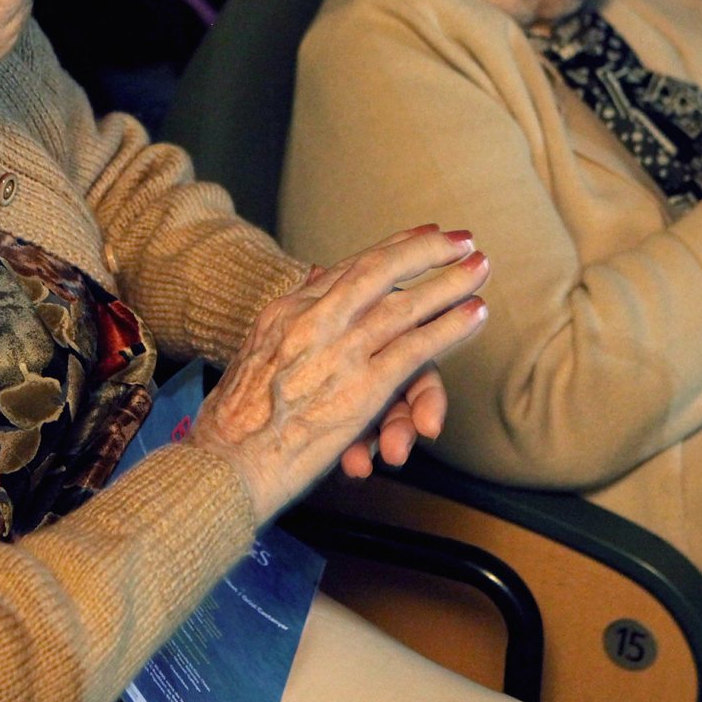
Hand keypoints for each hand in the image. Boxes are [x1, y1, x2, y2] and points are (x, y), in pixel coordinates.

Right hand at [188, 226, 488, 521]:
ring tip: (481, 268)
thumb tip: (298, 314)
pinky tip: (474, 315)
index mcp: (282, 313)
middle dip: (424, 251)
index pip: (344, 269)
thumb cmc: (228, 426)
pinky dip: (449, 328)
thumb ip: (280, 336)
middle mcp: (311, 322)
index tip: (417, 236)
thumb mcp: (248, 361)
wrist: (220, 465)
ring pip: (404, 304)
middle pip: (377, 271)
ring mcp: (339, 352)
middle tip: (460, 239)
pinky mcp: (361, 388)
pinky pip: (416, 348)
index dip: (387, 250)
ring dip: (449, 284)